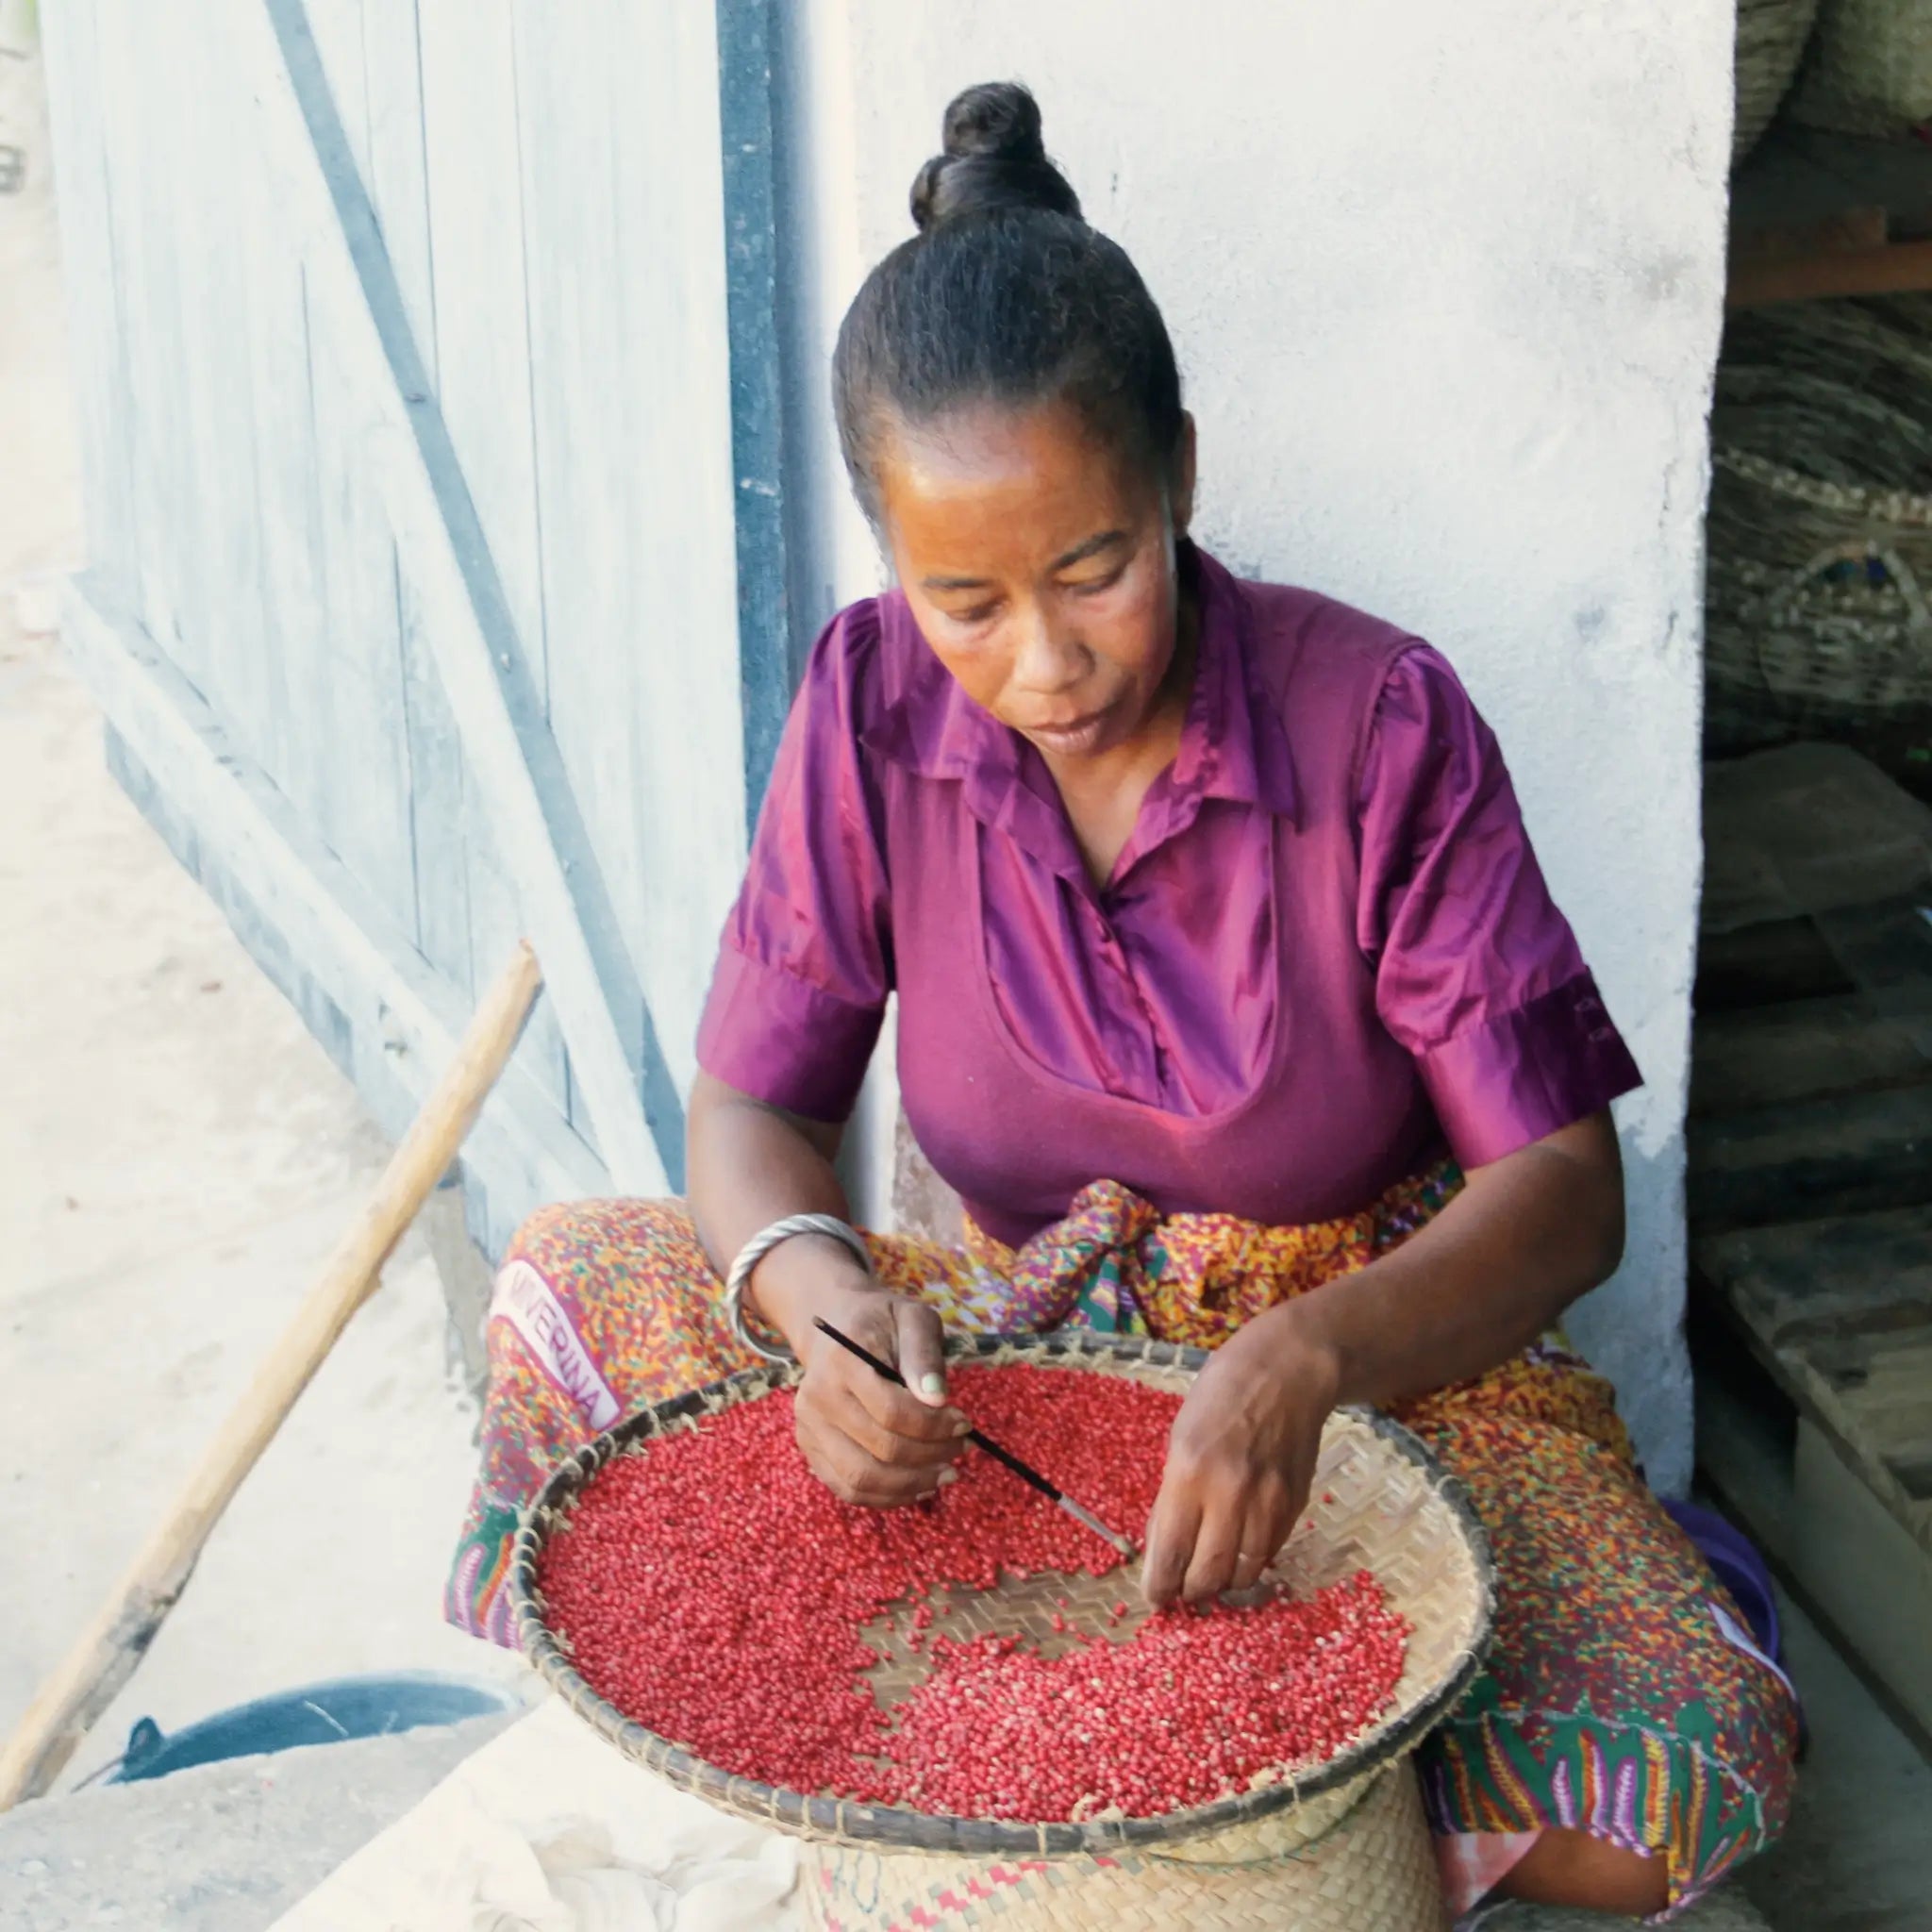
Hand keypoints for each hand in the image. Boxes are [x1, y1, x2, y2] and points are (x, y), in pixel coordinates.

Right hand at [754, 1254, 969, 1507]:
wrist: (833, 1325)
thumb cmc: (881, 1321)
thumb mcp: (912, 1318)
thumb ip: (924, 1354)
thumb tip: (937, 1398)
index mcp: (842, 1361)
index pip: (892, 1411)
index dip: (935, 1426)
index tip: (965, 1422)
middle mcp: (817, 1398)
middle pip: (880, 1449)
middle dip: (931, 1456)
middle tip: (961, 1448)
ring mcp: (809, 1427)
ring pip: (861, 1478)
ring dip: (912, 1484)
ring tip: (945, 1473)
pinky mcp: (810, 1448)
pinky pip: (847, 1489)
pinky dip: (887, 1497)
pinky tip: (918, 1485)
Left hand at [1141, 1308, 1340, 1606]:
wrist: (1287, 1372)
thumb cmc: (1222, 1396)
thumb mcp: (1180, 1437)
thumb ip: (1175, 1493)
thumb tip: (1164, 1547)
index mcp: (1189, 1472)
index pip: (1171, 1552)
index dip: (1160, 1586)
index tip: (1155, 1598)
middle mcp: (1230, 1493)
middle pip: (1209, 1574)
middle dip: (1191, 1594)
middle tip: (1181, 1594)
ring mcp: (1267, 1501)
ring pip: (1244, 1573)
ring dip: (1223, 1584)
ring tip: (1209, 1580)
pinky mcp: (1294, 1505)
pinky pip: (1269, 1553)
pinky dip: (1250, 1563)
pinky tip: (1238, 1554)